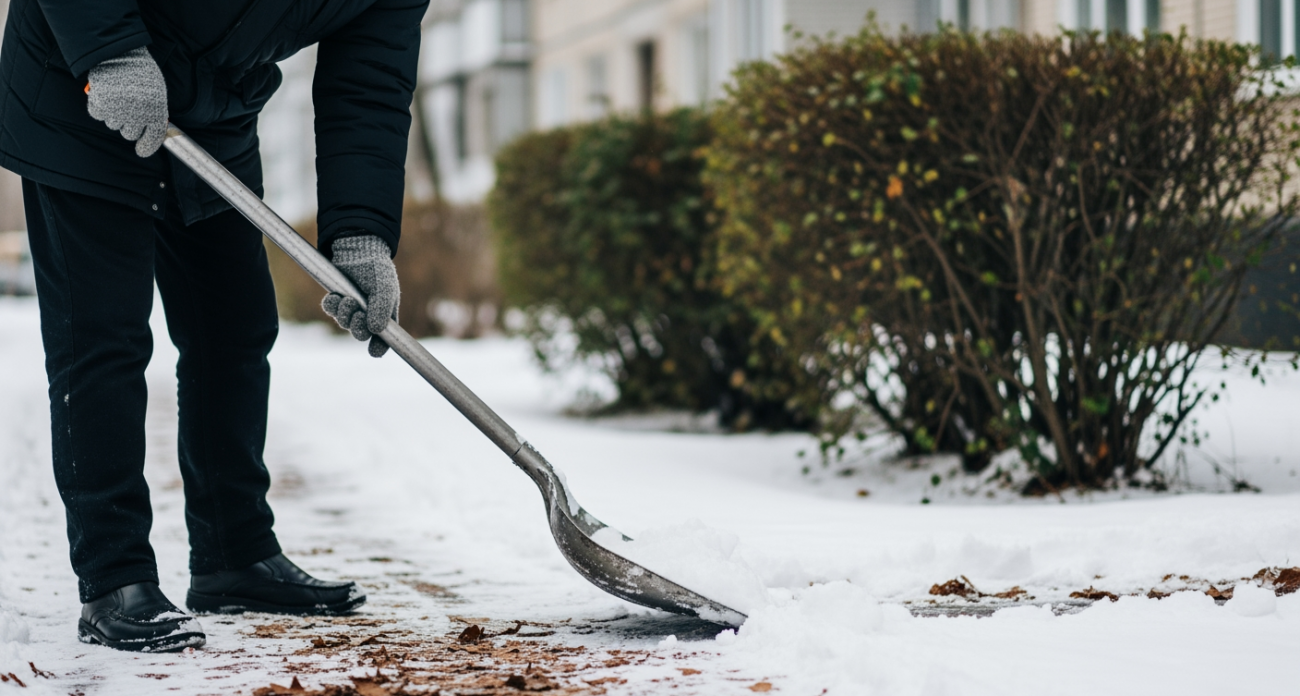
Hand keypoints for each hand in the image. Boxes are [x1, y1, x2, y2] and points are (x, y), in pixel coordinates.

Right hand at [86, 47, 168, 157]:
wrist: (121, 53)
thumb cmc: (141, 72)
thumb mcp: (156, 92)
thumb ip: (153, 111)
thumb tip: (148, 130)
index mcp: (156, 112)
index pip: (152, 138)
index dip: (146, 146)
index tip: (141, 151)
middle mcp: (138, 115)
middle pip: (129, 134)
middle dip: (129, 124)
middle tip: (127, 108)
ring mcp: (118, 112)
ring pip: (113, 124)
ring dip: (114, 114)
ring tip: (117, 96)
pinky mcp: (100, 105)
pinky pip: (98, 114)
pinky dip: (99, 106)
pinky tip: (104, 94)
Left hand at [321, 235, 399, 357]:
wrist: (359, 249)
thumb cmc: (377, 269)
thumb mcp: (385, 289)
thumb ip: (382, 309)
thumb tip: (375, 331)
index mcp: (384, 314)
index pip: (384, 338)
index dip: (379, 346)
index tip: (374, 351)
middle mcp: (368, 314)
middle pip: (360, 333)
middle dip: (357, 327)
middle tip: (357, 314)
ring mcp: (351, 307)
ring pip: (343, 322)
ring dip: (344, 314)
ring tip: (347, 299)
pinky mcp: (336, 298)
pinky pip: (330, 310)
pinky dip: (331, 306)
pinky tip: (335, 297)